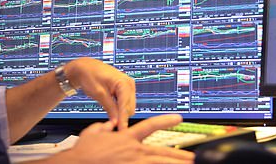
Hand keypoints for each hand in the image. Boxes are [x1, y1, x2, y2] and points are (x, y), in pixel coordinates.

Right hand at [56, 114, 194, 163]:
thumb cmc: (82, 151)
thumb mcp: (92, 132)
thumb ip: (103, 127)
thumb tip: (108, 124)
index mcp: (126, 137)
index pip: (150, 125)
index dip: (166, 121)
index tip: (179, 119)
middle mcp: (133, 151)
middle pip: (162, 152)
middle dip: (179, 155)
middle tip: (193, 157)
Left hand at [65, 58, 134, 129]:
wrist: (85, 68)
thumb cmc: (90, 76)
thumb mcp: (99, 94)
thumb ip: (109, 108)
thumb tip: (116, 122)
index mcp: (124, 82)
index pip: (126, 105)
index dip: (123, 119)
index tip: (121, 131)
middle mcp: (129, 83)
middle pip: (130, 107)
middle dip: (122, 117)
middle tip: (112, 127)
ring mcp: (128, 86)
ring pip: (128, 106)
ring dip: (121, 113)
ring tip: (110, 119)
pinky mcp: (124, 89)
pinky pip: (125, 103)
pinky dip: (119, 108)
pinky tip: (112, 113)